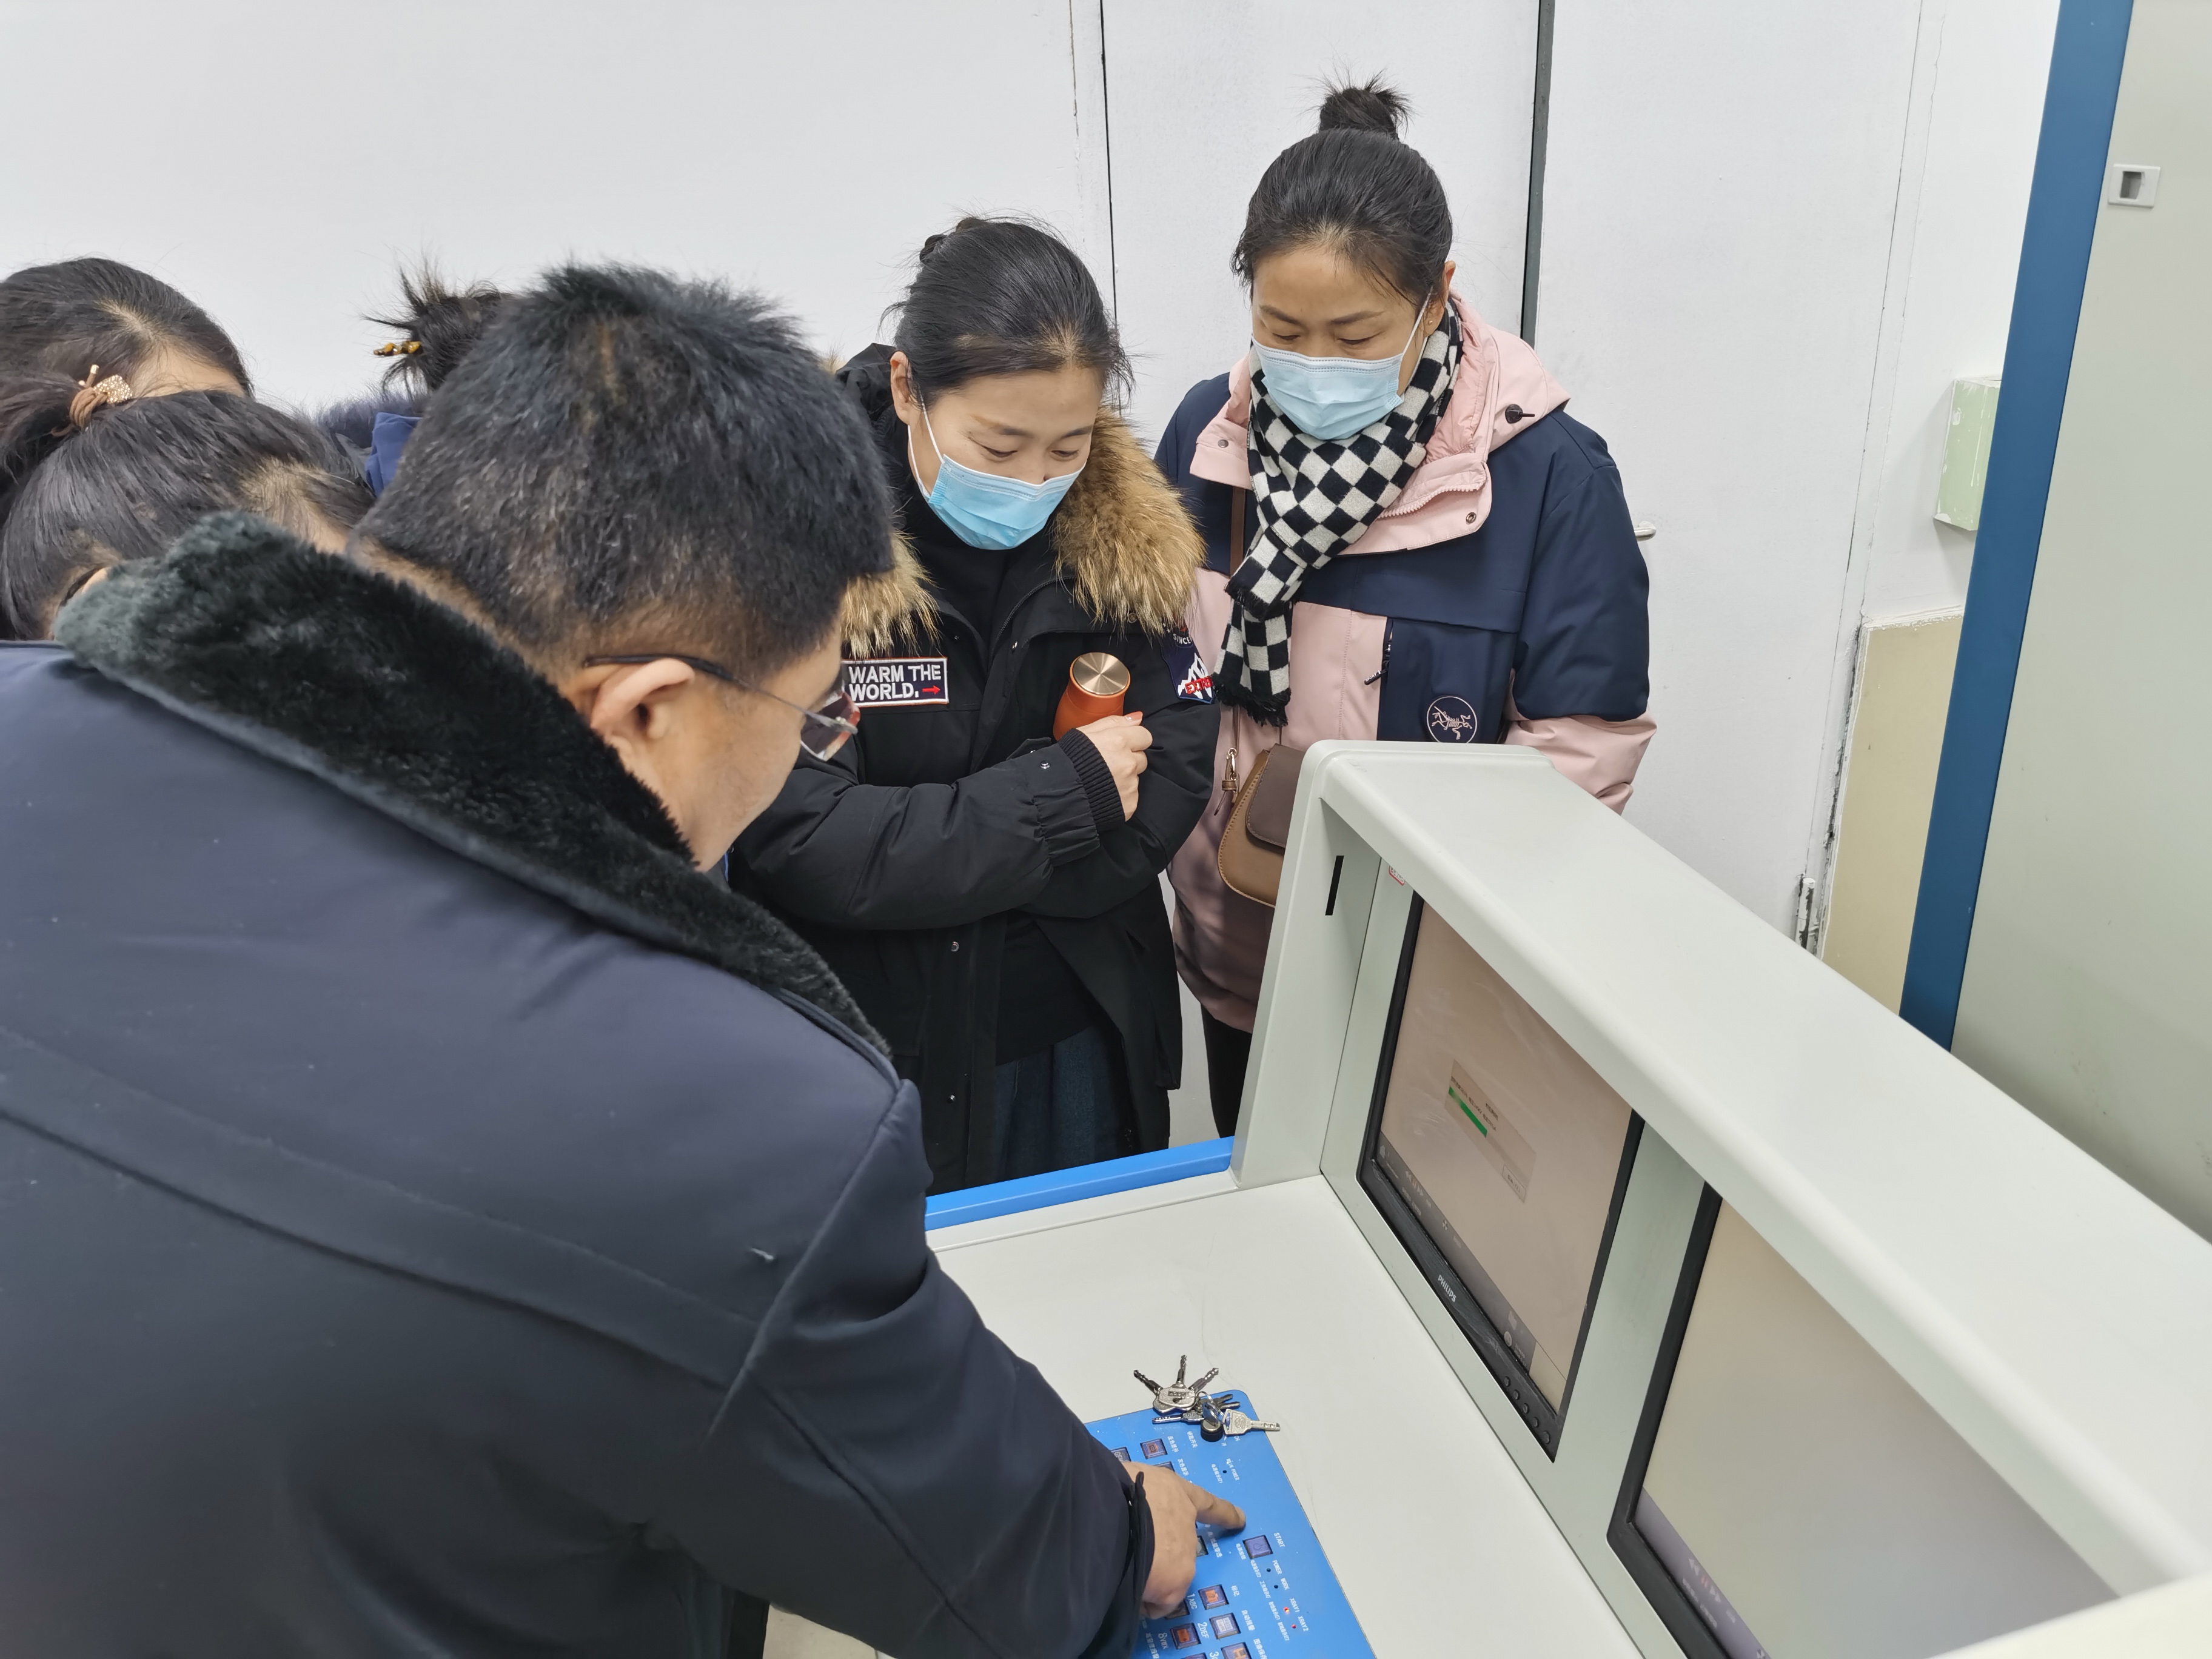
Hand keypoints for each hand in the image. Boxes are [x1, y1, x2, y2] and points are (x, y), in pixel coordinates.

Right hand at [1077, 712, 1150, 820]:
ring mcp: (1130, 785)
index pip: (1144, 736)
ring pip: (1135, 778)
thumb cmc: (1068, 760)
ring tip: (1103, 781)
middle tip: (1108, 765)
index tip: (1121, 746)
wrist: (1057, 793)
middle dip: (1128, 760)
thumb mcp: (1085, 732)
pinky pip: (1130, 797)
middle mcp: (1128, 763)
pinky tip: (1104, 795)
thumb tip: (1137, 718)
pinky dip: (1121, 796)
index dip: (1133, 740)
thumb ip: (1114, 722)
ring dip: (1124, 778)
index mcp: (1119, 741)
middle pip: (1141, 758)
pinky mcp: (1128, 804)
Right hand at [1125, 1461, 1247, 1618]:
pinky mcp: (1173, 1587)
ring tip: (1119, 1569)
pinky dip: (1142, 1602)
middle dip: (1159, 1550)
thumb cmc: (1113, 1489)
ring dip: (1147, 1575)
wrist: (1110, 1517)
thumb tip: (1122, 1506)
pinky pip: (1155, 1602)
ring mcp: (1184, 1558)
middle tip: (1130, 1550)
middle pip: (1178, 1544)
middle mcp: (1186, 1525)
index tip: (1241, 1519)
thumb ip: (1133, 1495)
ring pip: (1165, 1574)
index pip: (1205, 1503)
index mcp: (1174, 1491)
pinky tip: (1123, 1592)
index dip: (1223, 1512)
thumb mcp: (1125, 1481)